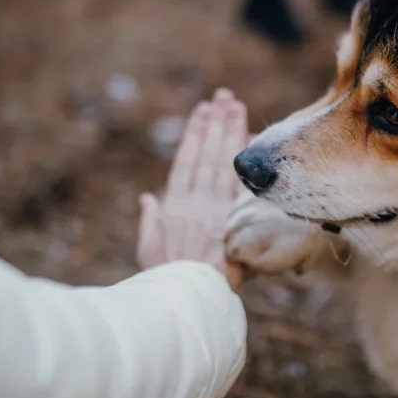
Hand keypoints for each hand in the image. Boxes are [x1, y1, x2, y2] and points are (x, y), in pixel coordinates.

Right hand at [137, 89, 247, 287]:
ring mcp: (214, 209)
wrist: (185, 301)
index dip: (194, 134)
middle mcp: (194, 202)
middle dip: (216, 123)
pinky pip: (240, 185)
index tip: (202, 111)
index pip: (186, 162)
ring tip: (236, 106)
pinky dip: (244, 162)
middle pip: (207, 154)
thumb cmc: (164, 282)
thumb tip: (147, 198)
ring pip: (223, 162)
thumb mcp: (149, 252)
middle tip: (224, 97)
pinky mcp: (232, 220)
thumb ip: (149, 223)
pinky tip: (251, 140)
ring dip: (230, 131)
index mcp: (174, 208)